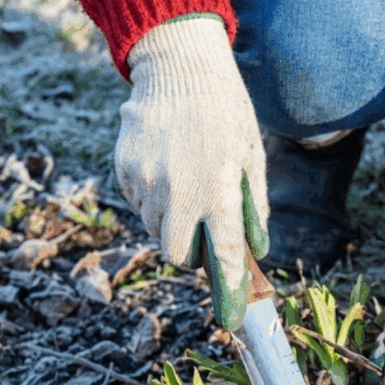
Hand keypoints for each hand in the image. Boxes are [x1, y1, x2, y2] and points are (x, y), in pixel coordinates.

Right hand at [115, 17, 268, 328]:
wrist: (179, 65)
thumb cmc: (226, 110)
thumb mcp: (252, 154)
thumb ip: (255, 204)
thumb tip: (258, 248)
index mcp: (218, 189)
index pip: (224, 253)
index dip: (229, 288)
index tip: (232, 319)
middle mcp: (179, 191)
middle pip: (176, 254)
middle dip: (190, 253)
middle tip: (202, 232)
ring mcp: (146, 182)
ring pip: (155, 229)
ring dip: (171, 222)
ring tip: (186, 183)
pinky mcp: (125, 169)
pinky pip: (138, 203)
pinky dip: (152, 198)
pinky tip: (166, 165)